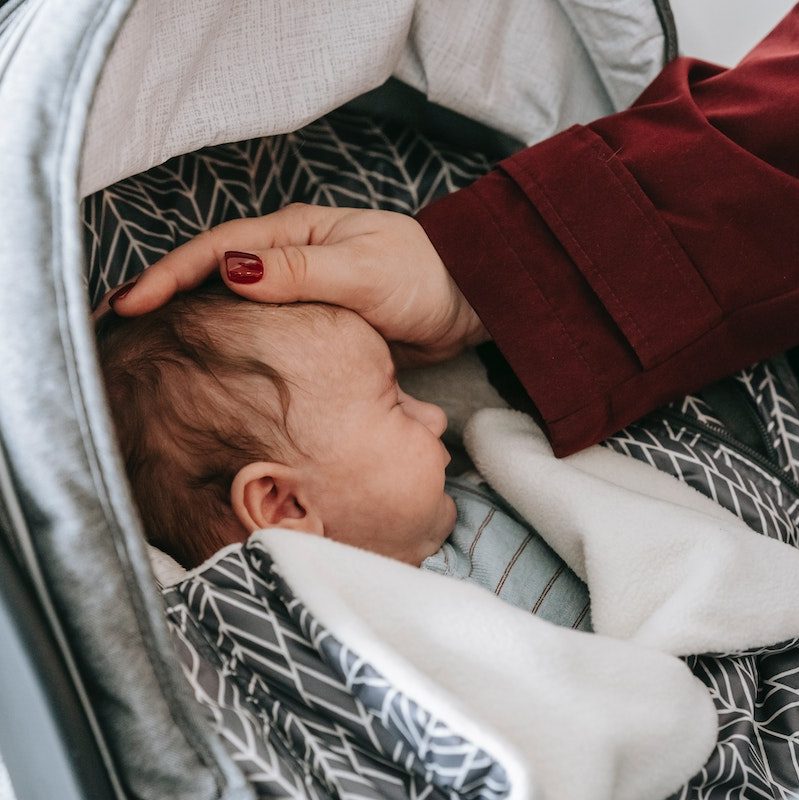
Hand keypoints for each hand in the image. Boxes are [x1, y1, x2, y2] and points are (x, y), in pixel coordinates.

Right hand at [107, 203, 488, 365]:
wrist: (464, 304)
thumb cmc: (422, 278)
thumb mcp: (363, 272)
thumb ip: (302, 272)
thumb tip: (233, 268)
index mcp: (295, 233)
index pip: (217, 249)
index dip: (170, 275)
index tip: (131, 303)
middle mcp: (288, 258)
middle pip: (211, 274)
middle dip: (165, 295)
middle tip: (117, 327)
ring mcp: (298, 291)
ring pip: (231, 303)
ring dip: (190, 319)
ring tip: (144, 347)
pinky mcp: (313, 322)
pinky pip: (259, 330)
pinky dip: (227, 340)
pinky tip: (206, 361)